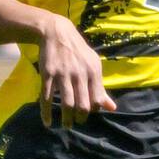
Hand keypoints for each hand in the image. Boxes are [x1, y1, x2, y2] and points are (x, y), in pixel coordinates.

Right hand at [38, 14, 115, 129]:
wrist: (58, 33)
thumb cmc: (78, 52)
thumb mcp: (93, 66)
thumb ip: (101, 88)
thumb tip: (112, 108)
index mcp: (93, 72)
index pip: (97, 99)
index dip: (93, 110)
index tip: (86, 114)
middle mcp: (79, 74)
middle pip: (83, 104)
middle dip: (80, 118)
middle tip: (77, 122)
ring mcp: (63, 74)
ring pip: (67, 103)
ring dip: (66, 119)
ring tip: (67, 125)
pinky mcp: (48, 74)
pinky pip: (47, 98)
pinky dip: (46, 113)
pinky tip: (48, 122)